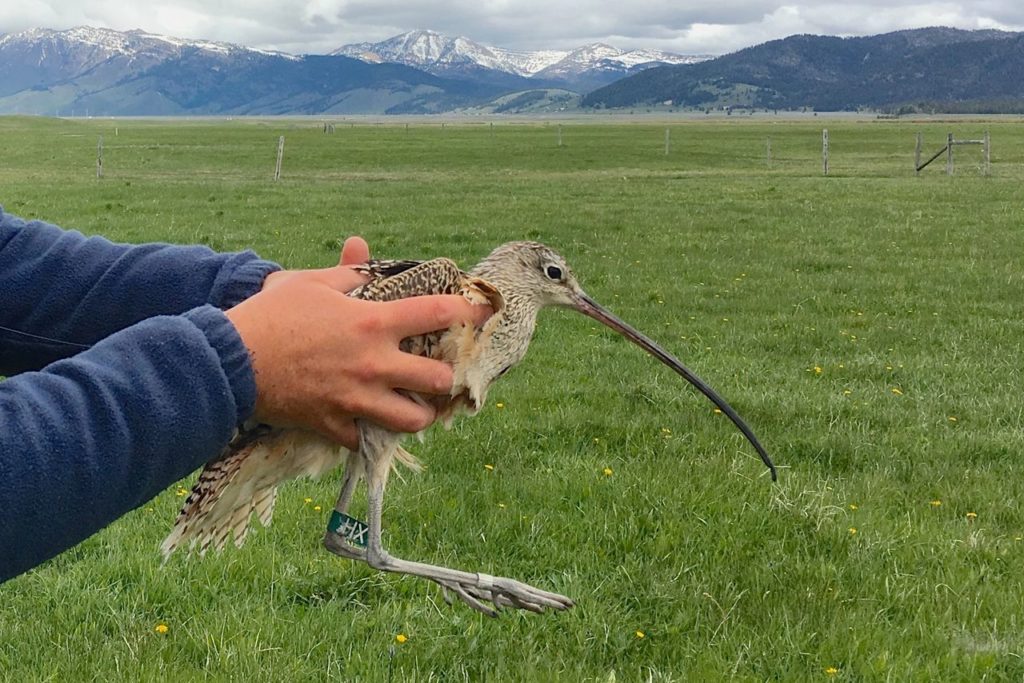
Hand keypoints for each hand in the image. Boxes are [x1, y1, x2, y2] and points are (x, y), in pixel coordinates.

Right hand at [226, 237, 490, 447]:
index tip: (486, 311)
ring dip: (419, 413)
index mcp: (373, 323)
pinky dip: (368, 431)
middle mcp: (374, 364)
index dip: (469, 311)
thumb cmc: (270, 314)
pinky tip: (364, 420)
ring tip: (414, 405)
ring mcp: (357, 400)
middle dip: (444, 377)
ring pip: (413, 421)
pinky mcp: (334, 425)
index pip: (437, 313)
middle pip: (437, 380)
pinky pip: (365, 439)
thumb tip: (361, 249)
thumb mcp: (310, 282)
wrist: (229, 361)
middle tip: (437, 372)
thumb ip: (346, 272)